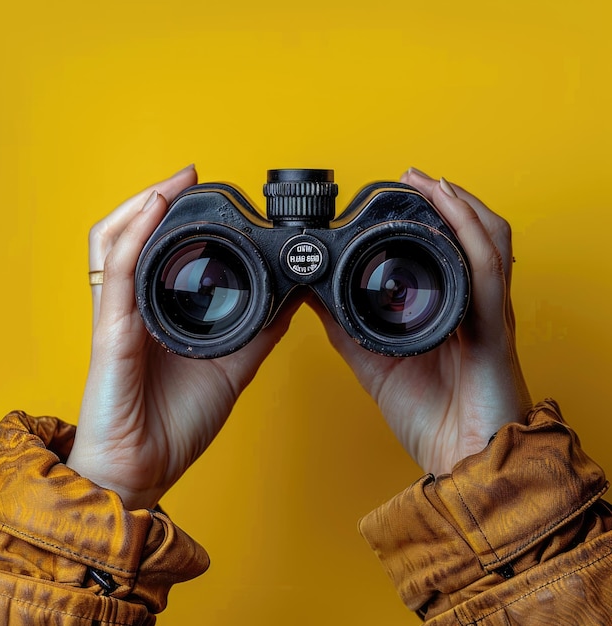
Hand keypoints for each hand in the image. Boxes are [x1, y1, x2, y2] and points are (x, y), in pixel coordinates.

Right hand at [67, 165, 295, 508]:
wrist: (145, 468)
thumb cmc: (176, 422)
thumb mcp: (231, 368)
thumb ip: (259, 332)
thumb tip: (293, 299)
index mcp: (158, 314)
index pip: (158, 253)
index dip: (178, 220)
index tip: (211, 197)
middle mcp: (134, 307)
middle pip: (132, 237)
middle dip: (159, 200)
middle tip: (191, 177)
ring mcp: (119, 315)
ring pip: (115, 241)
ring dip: (143, 205)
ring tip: (174, 181)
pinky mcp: (111, 331)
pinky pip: (118, 272)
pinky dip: (135, 235)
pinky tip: (154, 209)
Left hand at [311, 169, 531, 475]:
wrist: (464, 463)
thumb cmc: (431, 415)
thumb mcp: (375, 360)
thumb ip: (348, 325)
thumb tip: (313, 293)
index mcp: (450, 310)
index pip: (445, 249)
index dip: (425, 217)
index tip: (392, 195)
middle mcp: (474, 304)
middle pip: (471, 234)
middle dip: (442, 200)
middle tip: (408, 178)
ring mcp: (489, 313)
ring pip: (487, 238)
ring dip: (458, 204)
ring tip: (428, 182)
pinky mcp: (494, 329)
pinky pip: (489, 268)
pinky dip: (470, 231)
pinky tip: (451, 207)